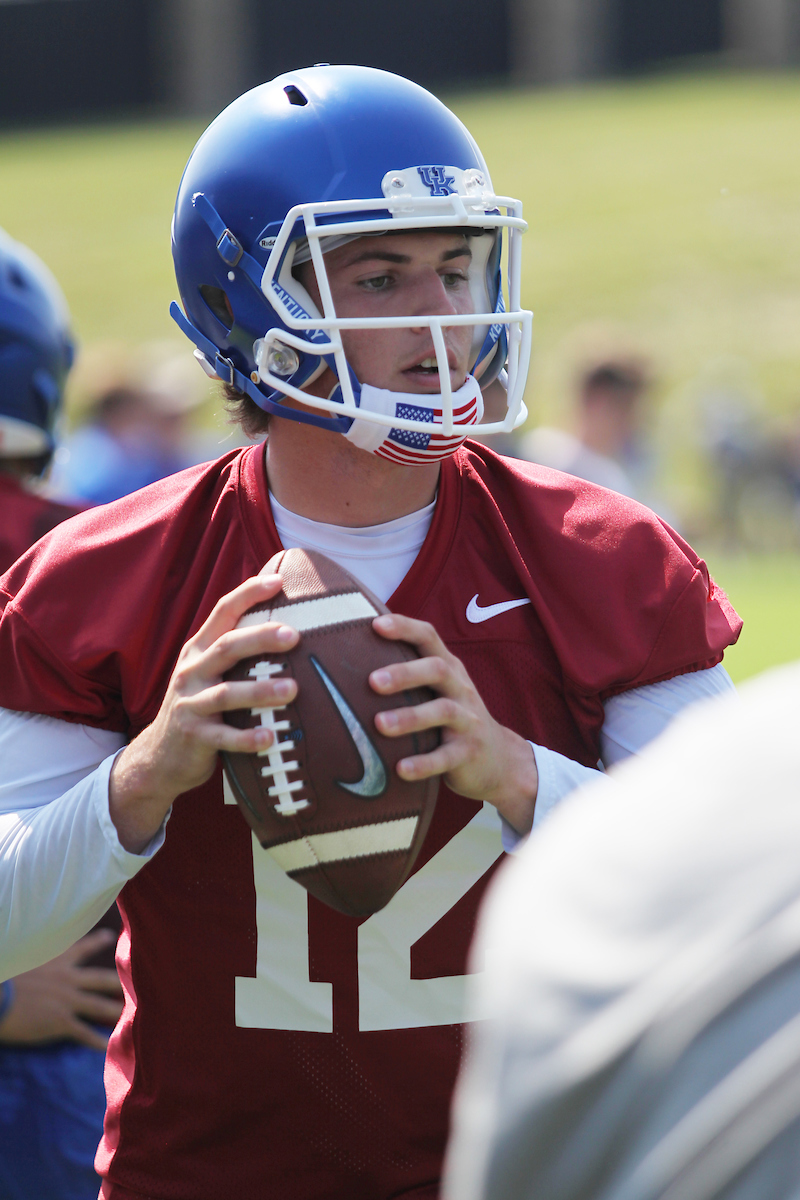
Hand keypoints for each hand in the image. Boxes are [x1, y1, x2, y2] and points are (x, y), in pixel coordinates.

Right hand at [0, 930, 122, 1050]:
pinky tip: (108, 1046)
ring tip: (132, 1014)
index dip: (97, 941)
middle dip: (119, 981)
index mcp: (55, 961)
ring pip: (99, 1005)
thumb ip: (36, 960)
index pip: (81, 947)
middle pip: (100, 978)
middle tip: (137, 981)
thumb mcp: (23, 959)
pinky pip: (84, 1033)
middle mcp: (67, 978)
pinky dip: (97, 1041)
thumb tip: (37, 962)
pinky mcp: (60, 1021)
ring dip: (115, 1011)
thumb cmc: (4, 976)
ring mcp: (66, 1000)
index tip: (110, 937)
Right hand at [110, 574, 298, 852]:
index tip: (279, 581)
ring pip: (226, 693)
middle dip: (260, 638)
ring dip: (260, 691)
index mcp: (198, 650)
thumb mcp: (208, 673)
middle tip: (295, 636)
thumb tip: (285, 623)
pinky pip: (223, 738)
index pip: (223, 612)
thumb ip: (234, 651)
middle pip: (226, 647)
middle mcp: (191, 671)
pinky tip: (271, 737)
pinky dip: (247, 738)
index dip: (248, 594)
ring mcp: (190, 705)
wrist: (159, 756)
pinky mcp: (194, 737)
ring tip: (293, 689)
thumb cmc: (199, 707)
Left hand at [370, 614, 537, 834]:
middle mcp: (461, 689)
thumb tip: (347, 661)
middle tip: (372, 681)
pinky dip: (424, 763)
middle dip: (405, 673)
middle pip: (438, 670)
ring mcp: (468, 721)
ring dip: (410, 717)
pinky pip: (446, 757)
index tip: (376, 625)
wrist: (499, 759)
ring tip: (379, 725)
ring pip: (443, 711)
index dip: (405, 628)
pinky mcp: (469, 752)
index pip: (429, 638)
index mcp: (449, 669)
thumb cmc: (452, 719)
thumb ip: (409, 676)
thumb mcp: (438, 691)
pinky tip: (400, 769)